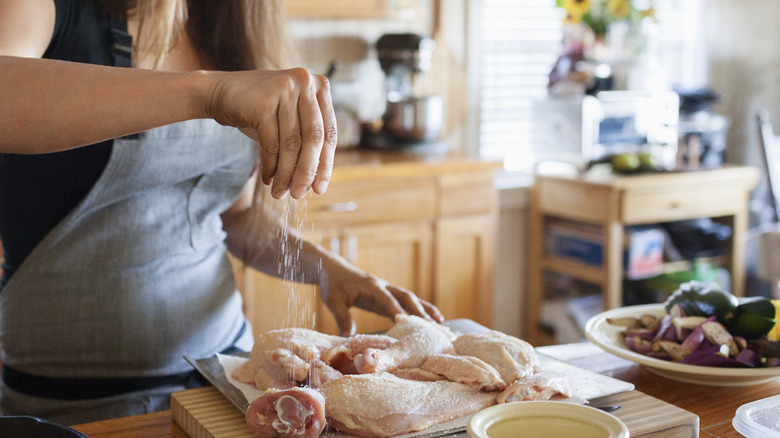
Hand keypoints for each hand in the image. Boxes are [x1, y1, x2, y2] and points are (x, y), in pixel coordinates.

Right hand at [203, 68, 336, 199]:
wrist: (221, 92)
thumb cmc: (261, 110)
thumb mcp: (290, 120)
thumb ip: (307, 142)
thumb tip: (317, 182)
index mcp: (319, 86)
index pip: (329, 133)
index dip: (325, 164)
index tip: (319, 189)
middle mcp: (305, 82)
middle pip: (313, 139)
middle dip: (307, 172)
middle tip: (299, 195)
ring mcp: (284, 89)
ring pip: (291, 144)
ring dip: (286, 174)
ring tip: (280, 193)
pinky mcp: (263, 102)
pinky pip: (271, 144)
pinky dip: (270, 166)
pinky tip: (268, 179)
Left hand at [319, 256, 444, 336]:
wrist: (333, 269)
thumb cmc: (332, 284)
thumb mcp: (332, 300)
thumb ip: (341, 316)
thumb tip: (349, 335)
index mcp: (371, 287)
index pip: (387, 300)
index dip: (398, 311)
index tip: (408, 324)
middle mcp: (383, 286)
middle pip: (405, 298)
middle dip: (419, 311)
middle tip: (433, 326)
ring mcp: (387, 289)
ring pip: (410, 298)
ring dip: (424, 309)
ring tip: (440, 322)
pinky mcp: (387, 295)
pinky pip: (405, 302)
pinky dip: (418, 309)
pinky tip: (429, 319)